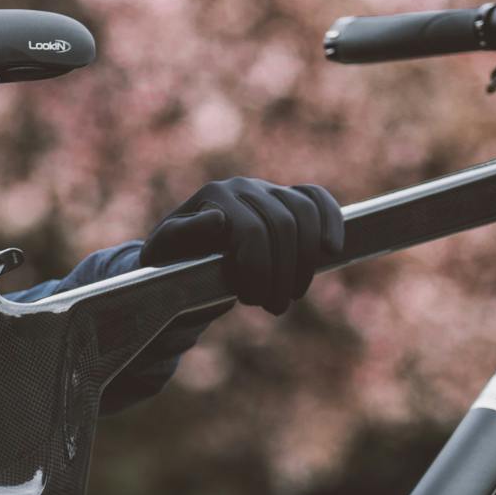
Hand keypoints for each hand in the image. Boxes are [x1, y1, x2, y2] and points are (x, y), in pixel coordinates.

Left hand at [137, 178, 342, 315]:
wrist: (181, 260)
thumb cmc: (169, 260)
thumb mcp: (163, 254)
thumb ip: (182, 235)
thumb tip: (218, 220)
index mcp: (213, 197)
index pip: (252, 231)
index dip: (259, 269)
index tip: (250, 300)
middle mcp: (242, 186)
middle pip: (282, 226)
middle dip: (282, 273)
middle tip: (273, 307)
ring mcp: (266, 189)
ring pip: (304, 213)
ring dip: (304, 261)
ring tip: (291, 294)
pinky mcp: (285, 198)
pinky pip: (316, 199)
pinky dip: (330, 220)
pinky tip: (332, 250)